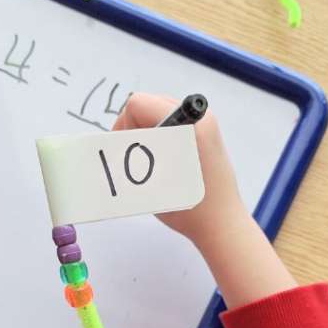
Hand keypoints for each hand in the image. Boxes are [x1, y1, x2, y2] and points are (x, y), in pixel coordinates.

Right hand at [114, 93, 294, 308]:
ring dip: (143, 137)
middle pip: (145, 106)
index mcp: (188, 123)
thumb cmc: (188, 207)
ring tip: (148, 164)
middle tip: (134, 161)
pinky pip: (166, 125)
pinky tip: (160, 163)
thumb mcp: (152, 183)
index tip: (125, 153)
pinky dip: (155, 140)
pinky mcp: (200, 135)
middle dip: (131, 131)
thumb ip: (130, 159)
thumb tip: (106, 148)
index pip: (137, 105)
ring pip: (154, 115)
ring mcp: (201, 124)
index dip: (123, 127)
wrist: (222, 223)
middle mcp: (197, 117)